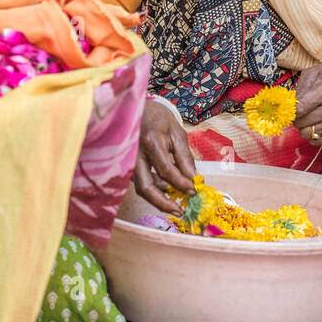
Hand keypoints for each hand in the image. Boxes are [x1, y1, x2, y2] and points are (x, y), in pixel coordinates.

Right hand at [134, 99, 197, 213]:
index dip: (181, 183)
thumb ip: (184, 157)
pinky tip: (166, 191)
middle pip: (145, 187)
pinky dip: (154, 189)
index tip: (194, 190)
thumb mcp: (177, 133)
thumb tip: (193, 179)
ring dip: (158, 199)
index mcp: (150, 142)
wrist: (139, 109)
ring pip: (141, 187)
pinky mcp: (128, 165)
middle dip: (163, 203)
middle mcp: (135, 154)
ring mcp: (128, 161)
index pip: (166, 170)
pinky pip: (140, 181)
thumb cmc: (160, 119)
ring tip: (175, 204)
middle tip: (179, 211)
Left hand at [293, 63, 321, 145]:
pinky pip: (318, 141)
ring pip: (308, 134)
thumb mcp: (314, 73)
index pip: (300, 109)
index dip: (291, 111)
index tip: (291, 109)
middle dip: (297, 119)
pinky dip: (314, 134)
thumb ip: (299, 87)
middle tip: (301, 112)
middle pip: (302, 123)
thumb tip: (289, 105)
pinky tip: (318, 123)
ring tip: (310, 117)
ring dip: (304, 127)